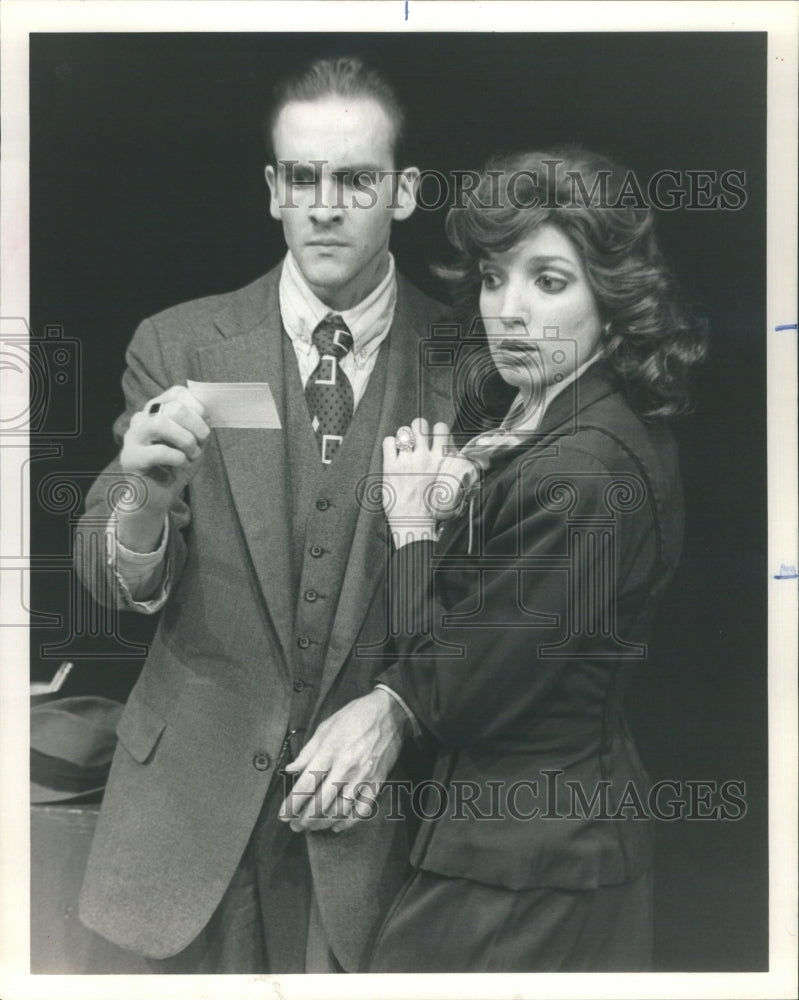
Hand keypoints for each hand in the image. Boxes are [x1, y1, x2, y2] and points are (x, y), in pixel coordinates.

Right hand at [117, 386, 209, 550]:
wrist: (156, 497)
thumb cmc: (175, 468)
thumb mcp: (194, 443)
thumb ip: (199, 425)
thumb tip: (208, 411)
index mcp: (157, 410)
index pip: (178, 393)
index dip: (198, 408)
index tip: (205, 426)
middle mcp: (142, 418)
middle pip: (174, 408)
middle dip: (196, 427)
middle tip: (200, 444)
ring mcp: (133, 437)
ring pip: (161, 423)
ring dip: (186, 440)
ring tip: (191, 454)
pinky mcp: (130, 457)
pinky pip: (159, 451)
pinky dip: (178, 458)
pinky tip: (181, 465)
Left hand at [278, 689, 407, 833]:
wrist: (390, 712)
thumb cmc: (354, 716)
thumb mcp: (325, 727)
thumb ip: (307, 752)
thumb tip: (290, 770)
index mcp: (329, 751)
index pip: (305, 785)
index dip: (291, 804)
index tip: (282, 815)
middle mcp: (345, 767)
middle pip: (320, 803)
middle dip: (304, 819)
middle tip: (295, 827)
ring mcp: (363, 777)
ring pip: (340, 811)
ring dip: (322, 824)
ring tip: (311, 828)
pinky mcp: (378, 782)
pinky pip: (362, 810)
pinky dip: (348, 823)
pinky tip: (337, 826)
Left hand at [382, 417, 452, 546]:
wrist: (415, 523)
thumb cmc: (434, 508)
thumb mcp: (452, 484)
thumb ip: (452, 465)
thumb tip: (453, 452)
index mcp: (442, 460)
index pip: (441, 427)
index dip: (435, 430)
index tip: (432, 437)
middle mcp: (425, 457)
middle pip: (420, 423)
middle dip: (417, 428)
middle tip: (415, 439)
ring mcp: (407, 460)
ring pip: (403, 430)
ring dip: (403, 437)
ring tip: (403, 447)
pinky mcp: (391, 466)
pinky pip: (389, 441)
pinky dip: (390, 445)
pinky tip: (392, 454)